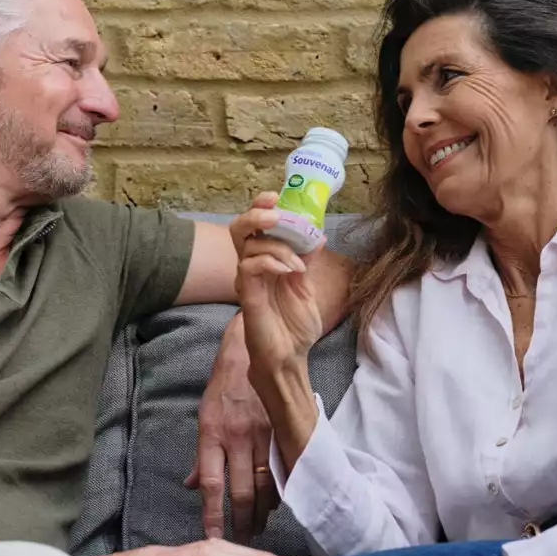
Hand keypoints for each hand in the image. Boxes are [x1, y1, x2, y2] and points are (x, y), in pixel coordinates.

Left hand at [187, 314, 276, 542]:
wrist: (251, 353)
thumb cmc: (223, 388)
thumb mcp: (203, 418)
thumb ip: (201, 455)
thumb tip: (192, 485)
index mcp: (213, 435)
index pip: (212, 484)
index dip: (213, 513)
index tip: (213, 535)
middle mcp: (238, 438)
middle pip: (242, 491)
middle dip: (243, 520)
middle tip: (243, 539)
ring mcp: (264, 435)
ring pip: (267, 484)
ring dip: (264, 511)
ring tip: (260, 527)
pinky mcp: (282, 431)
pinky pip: (284, 468)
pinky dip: (282, 490)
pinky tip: (280, 503)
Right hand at [230, 193, 324, 384]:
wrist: (289, 357)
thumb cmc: (293, 326)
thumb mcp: (307, 287)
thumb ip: (307, 261)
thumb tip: (316, 235)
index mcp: (265, 262)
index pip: (255, 227)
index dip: (262, 208)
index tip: (277, 198)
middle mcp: (251, 268)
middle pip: (239, 228)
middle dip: (256, 214)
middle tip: (276, 214)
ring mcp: (247, 281)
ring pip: (248, 245)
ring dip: (278, 247)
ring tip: (297, 264)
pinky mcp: (248, 295)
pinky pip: (250, 267)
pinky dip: (271, 262)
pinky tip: (290, 271)